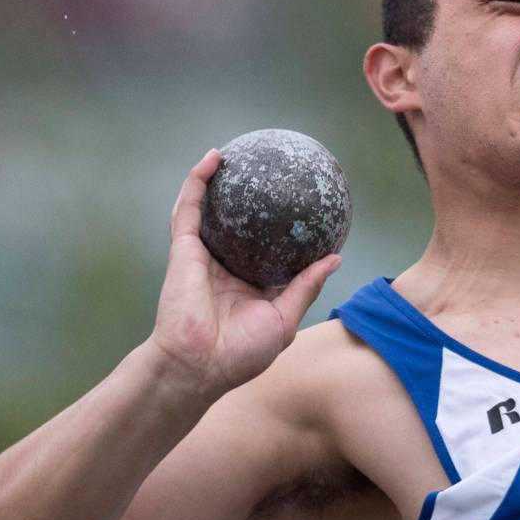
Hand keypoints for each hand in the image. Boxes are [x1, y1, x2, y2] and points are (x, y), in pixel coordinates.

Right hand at [149, 149, 341, 398]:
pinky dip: (198, 180)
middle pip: (238, 225)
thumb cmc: (242, 353)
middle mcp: (226, 267)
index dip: (282, 229)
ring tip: (235, 153)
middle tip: (269, 173)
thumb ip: (306, 286)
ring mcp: (203, 257)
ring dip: (217, 180)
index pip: (268, 250)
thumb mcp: (284, 318)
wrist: (199, 366)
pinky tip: (214, 158)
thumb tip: (335, 258)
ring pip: (209, 210)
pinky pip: (189, 207)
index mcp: (249, 286)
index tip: (303, 208)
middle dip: (249, 198)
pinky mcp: (184, 248)